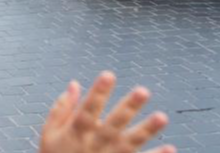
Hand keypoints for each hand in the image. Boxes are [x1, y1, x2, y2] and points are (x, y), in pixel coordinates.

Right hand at [39, 72, 173, 152]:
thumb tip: (74, 83)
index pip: (88, 109)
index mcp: (77, 132)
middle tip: (143, 91)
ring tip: (162, 117)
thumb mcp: (49, 134)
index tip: (109, 74)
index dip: (98, 93)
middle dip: (128, 108)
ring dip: (146, 130)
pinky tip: (170, 148)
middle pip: (114, 124)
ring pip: (130, 143)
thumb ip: (61, 109)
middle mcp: (95, 144)